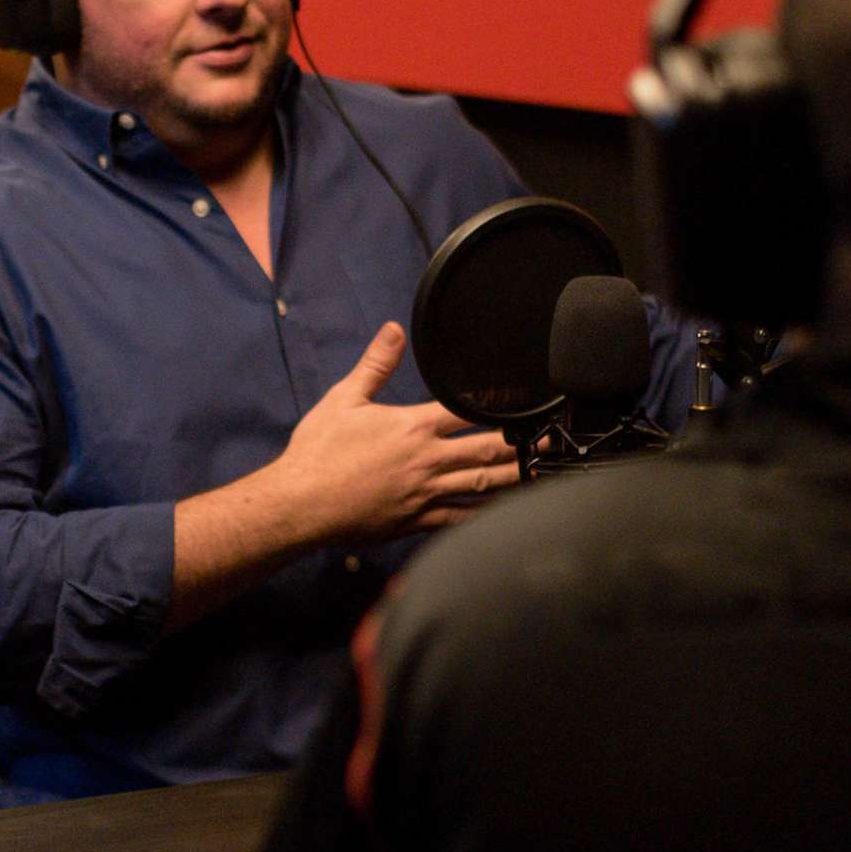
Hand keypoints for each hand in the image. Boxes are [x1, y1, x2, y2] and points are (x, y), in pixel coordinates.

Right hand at [268, 323, 516, 544]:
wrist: (300, 504)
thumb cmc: (318, 452)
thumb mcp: (343, 399)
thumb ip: (375, 365)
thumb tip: (393, 330)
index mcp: (412, 428)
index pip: (465, 412)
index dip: (498, 405)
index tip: (524, 402)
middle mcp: (426, 461)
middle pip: (486, 451)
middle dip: (521, 444)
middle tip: (550, 438)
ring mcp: (424, 494)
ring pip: (481, 486)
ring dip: (514, 477)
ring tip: (540, 471)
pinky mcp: (416, 521)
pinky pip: (460, 517)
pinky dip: (485, 514)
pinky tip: (505, 511)